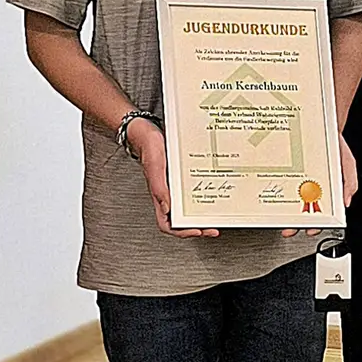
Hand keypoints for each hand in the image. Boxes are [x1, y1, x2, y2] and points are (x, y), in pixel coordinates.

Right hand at [129, 119, 218, 238]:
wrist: (147, 130)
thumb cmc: (148, 146)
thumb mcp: (155, 166)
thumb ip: (159, 188)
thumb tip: (167, 209)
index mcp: (159, 195)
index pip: (167, 223)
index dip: (181, 232)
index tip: (197, 232)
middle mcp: (167, 193)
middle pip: (181, 219)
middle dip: (197, 227)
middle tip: (212, 229)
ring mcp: (174, 186)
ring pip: (187, 207)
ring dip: (200, 215)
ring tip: (214, 217)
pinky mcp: (179, 176)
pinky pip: (191, 191)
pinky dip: (201, 197)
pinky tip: (212, 195)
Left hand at [280, 136, 357, 237]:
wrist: (320, 125)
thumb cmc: (335, 146)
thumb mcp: (347, 164)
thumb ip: (349, 184)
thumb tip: (346, 202)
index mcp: (325, 190)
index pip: (320, 212)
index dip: (316, 223)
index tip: (311, 229)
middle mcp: (309, 187)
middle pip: (301, 210)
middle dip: (295, 222)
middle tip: (289, 228)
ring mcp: (297, 180)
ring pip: (288, 199)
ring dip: (284, 209)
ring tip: (280, 216)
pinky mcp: (287, 171)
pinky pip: (282, 182)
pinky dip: (278, 190)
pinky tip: (275, 195)